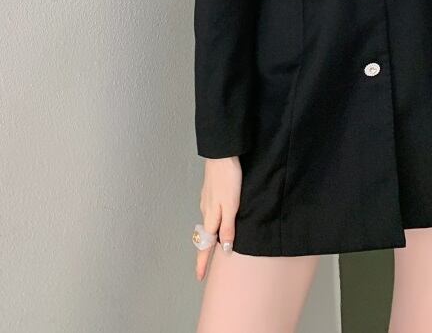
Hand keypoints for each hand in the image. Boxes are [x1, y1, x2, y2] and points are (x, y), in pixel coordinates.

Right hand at [196, 156, 241, 281]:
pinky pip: (210, 211)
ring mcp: (207, 199)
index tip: (200, 277)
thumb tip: (225, 249)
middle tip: (206, 264)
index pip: (206, 245)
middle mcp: (207, 210)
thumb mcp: (232, 206)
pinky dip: (212, 221)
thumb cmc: (228, 179)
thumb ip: (228, 228)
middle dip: (205, 251)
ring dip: (209, 235)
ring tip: (214, 245)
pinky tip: (217, 219)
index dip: (203, 262)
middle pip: (205, 235)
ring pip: (207, 222)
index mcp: (212, 217)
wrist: (222, 154)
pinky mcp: (210, 190)